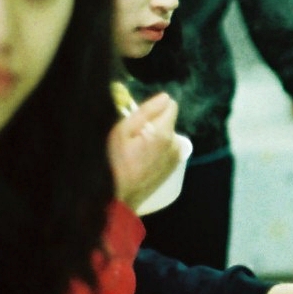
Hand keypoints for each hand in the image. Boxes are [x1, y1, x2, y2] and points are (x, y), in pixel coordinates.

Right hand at [108, 93, 180, 209]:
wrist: (120, 197)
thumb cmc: (115, 162)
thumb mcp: (122, 131)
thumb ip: (145, 112)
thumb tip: (165, 97)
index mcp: (164, 133)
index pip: (171, 106)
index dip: (154, 109)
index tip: (139, 118)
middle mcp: (175, 143)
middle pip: (168, 121)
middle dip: (153, 124)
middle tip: (133, 138)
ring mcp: (176, 156)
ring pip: (168, 135)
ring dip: (156, 137)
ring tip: (137, 150)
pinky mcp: (174, 167)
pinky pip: (168, 148)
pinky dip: (158, 149)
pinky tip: (143, 159)